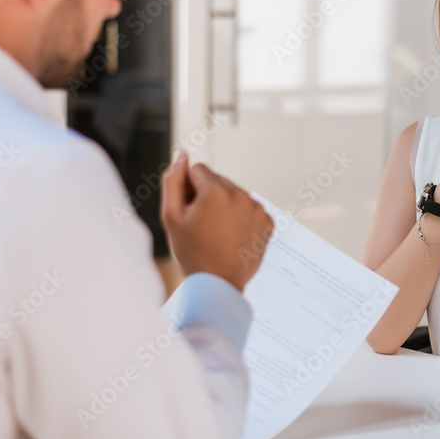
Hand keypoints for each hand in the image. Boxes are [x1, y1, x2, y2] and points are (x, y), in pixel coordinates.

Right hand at [160, 151, 273, 291]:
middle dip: (208, 196)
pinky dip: (241, 217)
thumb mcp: (171, 216)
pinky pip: (249, 208)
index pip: (198, 170)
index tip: (190, 210)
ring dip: (225, 205)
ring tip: (217, 232)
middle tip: (203, 225)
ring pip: (234, 193)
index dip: (188, 188)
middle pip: (218, 180)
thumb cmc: (192, 251)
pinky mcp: (268, 221)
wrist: (218, 283)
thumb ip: (173, 180)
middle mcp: (241, 195)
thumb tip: (182, 155)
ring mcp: (257, 209)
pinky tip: (232, 235)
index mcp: (217, 191)